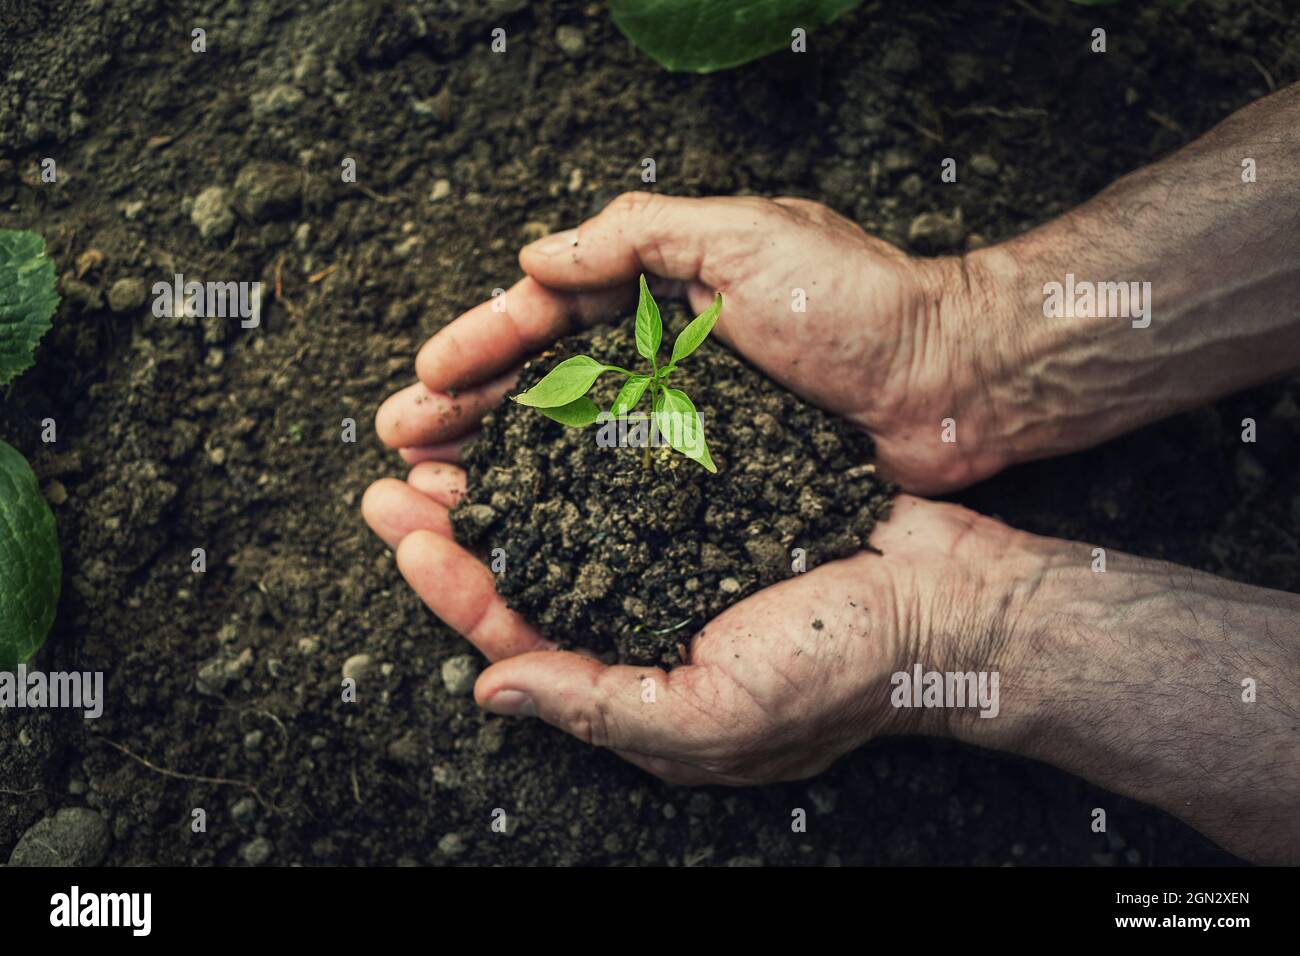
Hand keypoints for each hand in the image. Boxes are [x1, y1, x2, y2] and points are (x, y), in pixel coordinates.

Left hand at [362, 479, 1016, 784]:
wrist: (946, 602)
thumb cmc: (840, 672)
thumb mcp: (712, 716)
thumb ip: (596, 705)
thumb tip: (490, 692)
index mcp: (634, 681)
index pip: (519, 634)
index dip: (454, 585)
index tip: (403, 530)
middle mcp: (644, 618)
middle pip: (529, 570)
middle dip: (456, 526)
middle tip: (392, 477)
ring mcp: (677, 557)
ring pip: (568, 516)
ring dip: (507, 478)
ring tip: (448, 438)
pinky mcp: (711, 503)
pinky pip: (629, 475)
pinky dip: (580, 448)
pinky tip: (545, 413)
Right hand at [375, 192, 1013, 494]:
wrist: (955, 379)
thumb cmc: (860, 301)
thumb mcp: (744, 235)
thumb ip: (638, 233)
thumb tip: (535, 256)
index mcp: (661, 292)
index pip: (548, 314)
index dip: (482, 345)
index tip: (426, 376)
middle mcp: (662, 358)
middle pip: (543, 385)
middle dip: (469, 410)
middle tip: (401, 443)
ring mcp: (685, 422)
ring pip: (571, 443)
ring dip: (500, 461)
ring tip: (434, 487)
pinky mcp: (715, 477)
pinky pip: (626, 489)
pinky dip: (573, 504)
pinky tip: (526, 526)